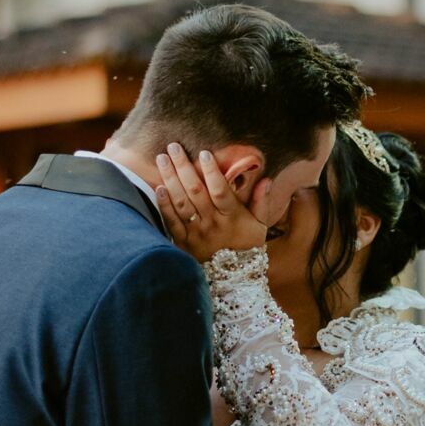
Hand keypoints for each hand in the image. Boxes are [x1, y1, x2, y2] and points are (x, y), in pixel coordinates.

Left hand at [153, 144, 270, 263]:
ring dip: (170, 179)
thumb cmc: (246, 248)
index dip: (212, 172)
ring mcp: (196, 233)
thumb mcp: (260, 227)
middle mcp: (212, 223)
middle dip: (184, 167)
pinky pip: (171, 221)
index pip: (220, 190)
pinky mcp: (182, 242)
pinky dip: (164, 205)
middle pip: (195, 192)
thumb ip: (262, 202)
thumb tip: (266, 179)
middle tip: (174, 146)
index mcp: (232, 217)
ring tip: (162, 158)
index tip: (204, 153)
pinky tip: (158, 187)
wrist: (232, 279)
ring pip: (181, 203)